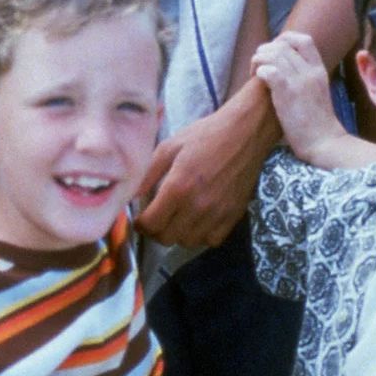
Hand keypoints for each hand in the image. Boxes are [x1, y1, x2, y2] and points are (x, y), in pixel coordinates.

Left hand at [136, 91, 271, 247]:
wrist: (245, 133)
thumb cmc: (204, 136)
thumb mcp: (169, 147)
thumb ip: (147, 174)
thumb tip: (131, 196)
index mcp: (178, 187)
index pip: (151, 224)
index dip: (140, 224)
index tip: (140, 218)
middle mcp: (198, 206)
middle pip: (167, 238)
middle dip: (155, 231)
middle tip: (155, 218)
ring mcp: (218, 214)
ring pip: (188, 242)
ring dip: (177, 234)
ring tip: (176, 218)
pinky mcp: (234, 216)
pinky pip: (212, 240)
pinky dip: (201, 235)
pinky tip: (198, 220)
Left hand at [251, 32, 344, 159]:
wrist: (324, 143)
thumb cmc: (316, 123)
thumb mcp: (316, 91)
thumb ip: (304, 76)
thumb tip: (283, 66)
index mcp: (319, 70)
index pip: (304, 39)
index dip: (284, 39)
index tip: (273, 52)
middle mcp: (310, 71)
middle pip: (282, 44)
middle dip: (265, 50)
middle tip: (259, 67)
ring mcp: (300, 81)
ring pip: (273, 54)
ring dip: (258, 60)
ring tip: (255, 75)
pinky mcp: (288, 93)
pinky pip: (269, 70)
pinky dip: (259, 72)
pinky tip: (258, 82)